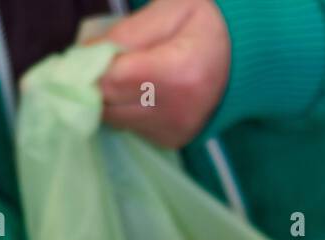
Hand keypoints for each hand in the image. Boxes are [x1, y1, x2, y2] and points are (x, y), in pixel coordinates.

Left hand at [88, 0, 230, 148]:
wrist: (246, 59)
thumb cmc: (207, 25)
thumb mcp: (170, 10)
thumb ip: (125, 33)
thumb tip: (82, 53)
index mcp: (177, 74)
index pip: (109, 81)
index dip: (85, 69)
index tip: (78, 57)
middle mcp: (175, 112)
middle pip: (106, 106)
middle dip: (92, 84)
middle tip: (95, 62)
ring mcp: (174, 132)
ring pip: (113, 120)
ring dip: (107, 99)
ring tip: (122, 73)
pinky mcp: (171, 142)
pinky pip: (130, 128)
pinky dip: (125, 110)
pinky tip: (139, 91)